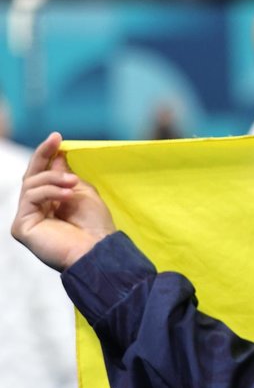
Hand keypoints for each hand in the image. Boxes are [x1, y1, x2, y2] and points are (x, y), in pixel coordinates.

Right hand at [11, 132, 116, 271]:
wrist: (98, 250)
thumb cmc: (95, 225)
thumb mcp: (82, 192)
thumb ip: (66, 175)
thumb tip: (57, 154)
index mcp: (51, 202)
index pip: (42, 174)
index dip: (47, 154)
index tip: (57, 137)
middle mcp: (36, 210)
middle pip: (32, 176)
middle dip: (43, 155)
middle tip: (56, 140)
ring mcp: (27, 218)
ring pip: (30, 185)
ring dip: (53, 179)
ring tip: (72, 183)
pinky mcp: (22, 227)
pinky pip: (30, 198)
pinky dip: (49, 192)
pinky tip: (66, 195)